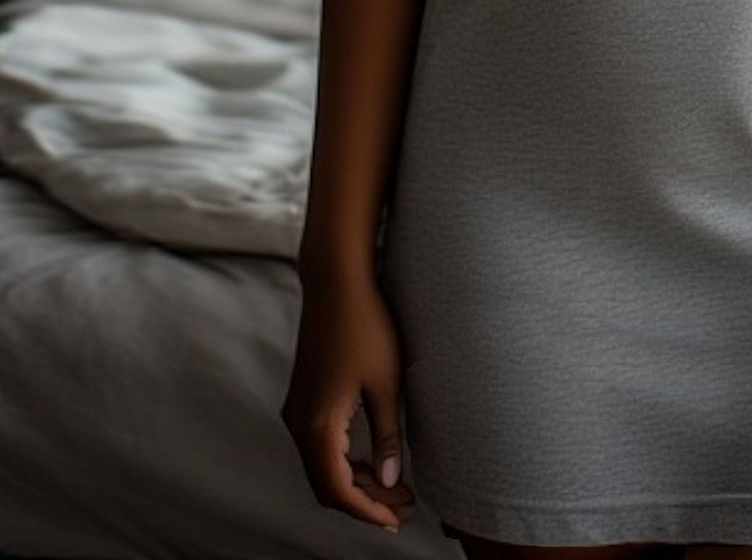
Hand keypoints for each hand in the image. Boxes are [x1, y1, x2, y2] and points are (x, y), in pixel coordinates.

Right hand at [280, 269, 415, 533]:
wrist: (336, 282)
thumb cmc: (366, 325)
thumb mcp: (387, 382)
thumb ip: (387, 435)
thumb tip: (390, 481)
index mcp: (319, 425)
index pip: (339, 491)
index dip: (368, 511)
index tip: (396, 520)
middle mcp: (299, 423)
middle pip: (326, 485)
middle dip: (364, 500)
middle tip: (403, 504)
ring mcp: (296, 409)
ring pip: (320, 467)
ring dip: (354, 481)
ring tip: (394, 485)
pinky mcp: (302, 397)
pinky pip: (317, 446)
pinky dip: (343, 460)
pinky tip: (372, 457)